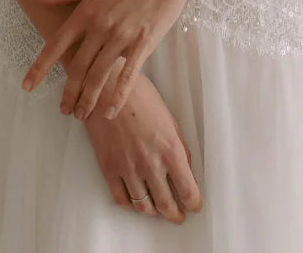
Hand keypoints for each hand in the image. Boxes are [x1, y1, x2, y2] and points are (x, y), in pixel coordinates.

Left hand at [21, 0, 207, 120]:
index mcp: (86, 10)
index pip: (56, 44)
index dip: (40, 68)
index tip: (27, 86)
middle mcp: (101, 26)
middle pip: (77, 67)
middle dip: (68, 93)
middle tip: (64, 111)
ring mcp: (122, 36)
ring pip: (99, 76)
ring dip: (88, 100)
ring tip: (82, 115)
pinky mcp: (143, 43)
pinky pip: (128, 76)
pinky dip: (118, 96)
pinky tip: (110, 112)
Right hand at [82, 71, 202, 224]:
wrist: (108, 87)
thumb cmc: (142, 97)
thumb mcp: (169, 119)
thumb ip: (179, 147)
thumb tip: (185, 170)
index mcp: (170, 150)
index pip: (188, 191)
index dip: (193, 203)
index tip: (194, 206)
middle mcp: (150, 164)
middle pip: (166, 205)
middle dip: (175, 214)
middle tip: (177, 215)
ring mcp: (128, 168)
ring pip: (144, 206)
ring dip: (153, 212)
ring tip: (157, 209)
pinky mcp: (109, 168)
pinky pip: (121, 198)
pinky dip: (131, 205)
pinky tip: (136, 201)